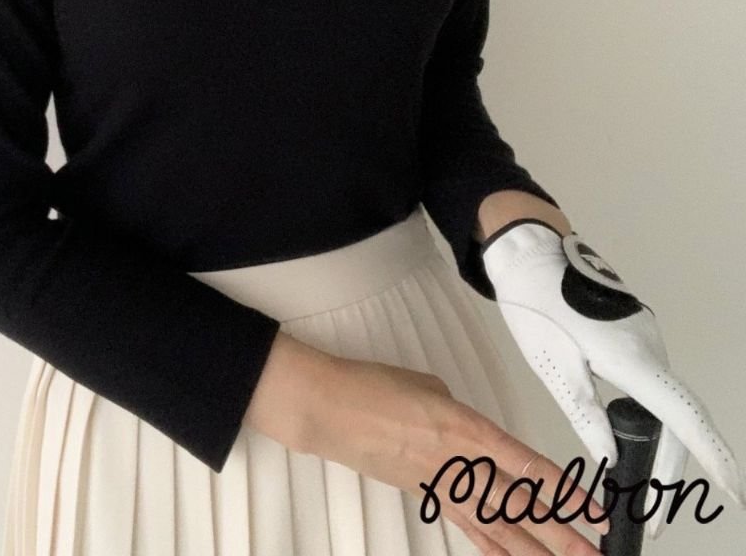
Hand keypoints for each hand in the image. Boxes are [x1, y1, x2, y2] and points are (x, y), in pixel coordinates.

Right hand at [246, 332, 609, 554]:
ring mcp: (439, 481)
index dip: (563, 491)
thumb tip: (473, 432)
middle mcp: (457, 461)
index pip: (525, 466)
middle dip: (559, 534)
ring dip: (532, 548)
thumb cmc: (373, 386)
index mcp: (463, 426)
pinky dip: (490, 544)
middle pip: (517, 505)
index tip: (594, 511)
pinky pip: (464, 522)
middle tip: (593, 555)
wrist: (329, 408)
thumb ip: (459, 411)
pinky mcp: (422, 491)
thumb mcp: (428, 385)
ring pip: (494, 522)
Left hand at [480, 218, 745, 539]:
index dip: (712, 456)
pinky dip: (651, 418)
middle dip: (671, 470)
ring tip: (645, 491)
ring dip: (661, 446)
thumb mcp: (551, 365)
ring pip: (666, 401)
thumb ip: (583, 413)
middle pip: (677, 417)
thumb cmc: (536, 306)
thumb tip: (611, 460)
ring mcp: (645, 337)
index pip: (683, 415)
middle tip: (655, 518)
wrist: (530, 253)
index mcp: (630, 356)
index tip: (734, 494)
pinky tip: (635, 443)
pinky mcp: (635, 333)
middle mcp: (649, 346)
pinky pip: (654, 383)